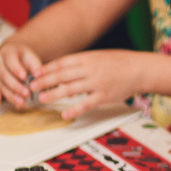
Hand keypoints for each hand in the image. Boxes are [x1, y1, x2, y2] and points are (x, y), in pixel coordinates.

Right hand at [0, 40, 42, 107]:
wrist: (12, 56)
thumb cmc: (24, 58)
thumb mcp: (31, 58)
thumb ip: (35, 66)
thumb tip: (38, 76)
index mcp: (8, 52)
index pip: (11, 61)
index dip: (17, 69)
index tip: (24, 77)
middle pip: (4, 74)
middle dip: (16, 86)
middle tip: (27, 94)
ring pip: (0, 84)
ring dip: (10, 94)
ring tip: (21, 103)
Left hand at [30, 49, 145, 117]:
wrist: (139, 69)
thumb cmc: (118, 62)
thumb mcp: (97, 57)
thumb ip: (80, 64)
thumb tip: (62, 72)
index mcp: (87, 58)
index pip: (61, 63)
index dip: (46, 69)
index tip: (34, 74)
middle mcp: (89, 69)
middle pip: (61, 75)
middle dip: (44, 81)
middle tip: (32, 87)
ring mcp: (96, 83)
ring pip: (70, 89)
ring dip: (54, 94)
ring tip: (42, 99)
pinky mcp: (104, 96)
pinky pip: (86, 104)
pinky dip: (74, 109)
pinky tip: (64, 114)